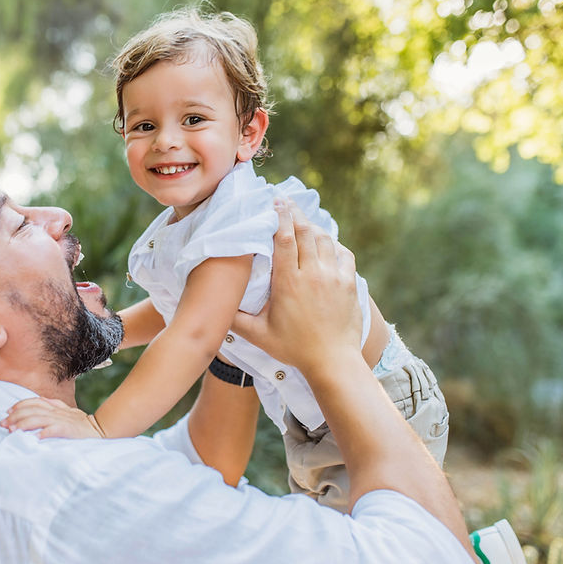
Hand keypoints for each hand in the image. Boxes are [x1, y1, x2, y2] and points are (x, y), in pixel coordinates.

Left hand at [0, 397, 104, 438]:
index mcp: (55, 406)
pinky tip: (35, 438)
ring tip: (13, 431)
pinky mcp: (69, 429)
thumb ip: (54, 405)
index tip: (7, 412)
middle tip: (3, 424)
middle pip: (32, 410)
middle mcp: (56, 412)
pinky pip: (55, 429)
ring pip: (39, 418)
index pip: (33, 402)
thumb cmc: (81, 423)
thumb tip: (40, 399)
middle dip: (15, 416)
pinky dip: (44, 432)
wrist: (100, 429)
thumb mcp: (67, 411)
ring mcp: (62, 420)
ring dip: (24, 424)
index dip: (19, 405)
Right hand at [231, 199, 362, 374]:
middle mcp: (314, 274)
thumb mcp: (259, 336)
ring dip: (311, 225)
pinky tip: (324, 242)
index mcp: (290, 283)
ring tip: (301, 219)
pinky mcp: (349, 283)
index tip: (274, 202)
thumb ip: (235, 320)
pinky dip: (332, 243)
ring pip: (324, 238)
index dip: (279, 216)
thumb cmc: (294, 349)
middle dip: (294, 212)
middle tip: (284, 201)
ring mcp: (334, 277)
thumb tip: (213, 307)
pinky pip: (342, 252)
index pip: (285, 239)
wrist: (333, 362)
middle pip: (305, 231)